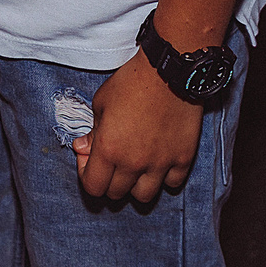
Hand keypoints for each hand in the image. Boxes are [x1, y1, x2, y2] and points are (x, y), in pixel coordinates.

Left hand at [73, 55, 203, 205]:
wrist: (168, 70)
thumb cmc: (131, 82)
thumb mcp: (101, 102)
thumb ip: (92, 132)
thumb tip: (82, 149)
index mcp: (109, 149)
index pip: (93, 187)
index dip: (87, 176)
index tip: (90, 162)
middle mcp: (133, 162)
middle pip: (116, 194)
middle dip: (110, 180)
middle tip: (113, 162)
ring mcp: (160, 163)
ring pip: (144, 196)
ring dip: (136, 185)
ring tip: (136, 167)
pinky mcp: (183, 158)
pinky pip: (172, 184)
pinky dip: (165, 177)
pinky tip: (160, 161)